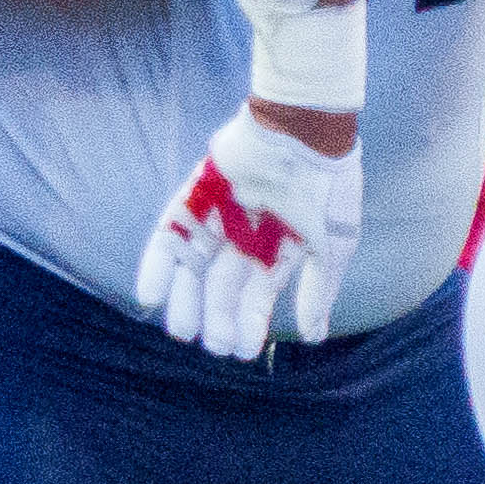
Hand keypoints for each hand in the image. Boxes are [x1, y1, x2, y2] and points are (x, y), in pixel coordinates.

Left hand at [137, 99, 363, 356]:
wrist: (306, 132)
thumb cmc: (327, 186)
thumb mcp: (334, 244)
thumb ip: (320, 289)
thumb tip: (312, 337)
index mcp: (277, 249)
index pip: (257, 294)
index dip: (250, 322)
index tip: (244, 351)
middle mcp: (243, 237)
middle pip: (222, 285)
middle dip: (218, 317)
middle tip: (214, 346)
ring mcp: (217, 217)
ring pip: (193, 266)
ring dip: (185, 299)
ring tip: (182, 331)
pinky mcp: (196, 197)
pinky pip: (170, 233)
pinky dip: (158, 264)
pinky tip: (150, 295)